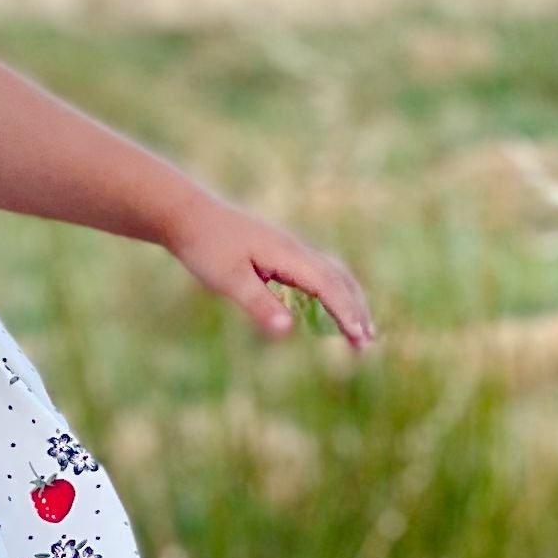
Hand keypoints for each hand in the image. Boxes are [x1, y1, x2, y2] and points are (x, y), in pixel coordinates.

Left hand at [171, 199, 374, 346]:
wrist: (188, 215)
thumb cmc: (206, 247)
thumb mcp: (227, 279)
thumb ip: (258, 304)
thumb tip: (287, 330)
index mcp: (287, 254)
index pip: (328, 285)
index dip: (346, 311)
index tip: (359, 337)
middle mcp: (295, 249)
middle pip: (339, 278)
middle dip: (356, 309)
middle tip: (368, 343)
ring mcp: (290, 250)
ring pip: (332, 274)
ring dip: (349, 301)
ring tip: (359, 331)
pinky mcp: (281, 254)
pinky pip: (317, 273)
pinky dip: (333, 293)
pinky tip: (331, 310)